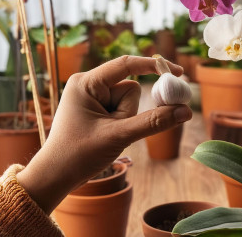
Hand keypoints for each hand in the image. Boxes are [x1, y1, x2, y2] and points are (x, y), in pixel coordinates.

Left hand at [17, 56, 192, 213]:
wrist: (55, 176)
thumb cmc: (79, 154)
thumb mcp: (119, 136)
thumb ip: (153, 122)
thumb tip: (186, 111)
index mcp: (86, 82)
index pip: (126, 64)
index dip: (154, 66)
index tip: (179, 73)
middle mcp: (88, 84)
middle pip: (129, 89)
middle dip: (129, 112)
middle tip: (113, 131)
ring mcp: (91, 97)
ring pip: (126, 102)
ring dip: (124, 121)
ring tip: (105, 137)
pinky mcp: (94, 109)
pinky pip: (119, 111)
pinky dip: (120, 124)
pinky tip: (104, 137)